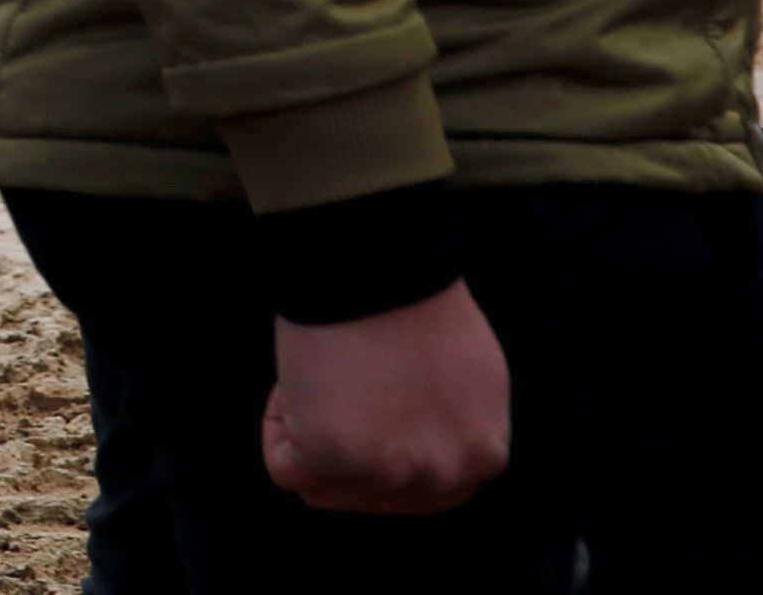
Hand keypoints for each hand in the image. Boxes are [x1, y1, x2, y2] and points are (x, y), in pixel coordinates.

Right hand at [262, 281, 509, 515]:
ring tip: (322, 378)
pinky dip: (278, 425)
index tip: (367, 401)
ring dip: (310, 438)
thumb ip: (454, 424)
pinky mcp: (333, 460)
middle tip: (341, 385)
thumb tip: (417, 442)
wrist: (377, 264)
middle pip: (373, 499)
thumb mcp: (470, 378)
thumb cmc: (413, 300)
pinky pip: (284, 468)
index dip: (382, 448)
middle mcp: (445, 476)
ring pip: (326, 490)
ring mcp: (390, 474)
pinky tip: (298, 380)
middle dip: (345, 451)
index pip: (423, 493)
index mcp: (484, 456)